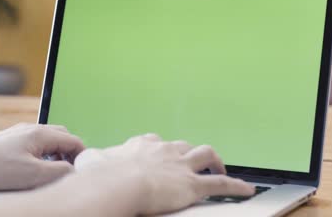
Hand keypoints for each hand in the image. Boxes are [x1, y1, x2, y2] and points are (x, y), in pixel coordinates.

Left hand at [0, 123, 84, 189]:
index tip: (81, 170)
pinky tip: (33, 167)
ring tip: (51, 170)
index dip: (82, 155)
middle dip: (70, 152)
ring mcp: (21, 132)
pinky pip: (35, 142)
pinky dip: (42, 153)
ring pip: (49, 139)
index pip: (74, 140)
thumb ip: (60, 171)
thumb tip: (74, 170)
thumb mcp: (34, 174)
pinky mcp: (11, 140)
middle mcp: (33, 128)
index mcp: (42, 133)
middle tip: (68, 170)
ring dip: (56, 153)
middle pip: (63, 135)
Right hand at [74, 134, 253, 214]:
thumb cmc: (103, 175)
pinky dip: (236, 186)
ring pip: (206, 155)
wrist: (119, 183)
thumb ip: (91, 158)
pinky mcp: (192, 184)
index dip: (162, 149)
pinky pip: (220, 183)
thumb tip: (85, 158)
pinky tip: (246, 189)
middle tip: (192, 161)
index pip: (157, 142)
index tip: (161, 154)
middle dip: (189, 153)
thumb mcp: (91, 161)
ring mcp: (181, 165)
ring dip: (214, 161)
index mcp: (143, 145)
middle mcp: (165, 150)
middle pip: (184, 145)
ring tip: (219, 167)